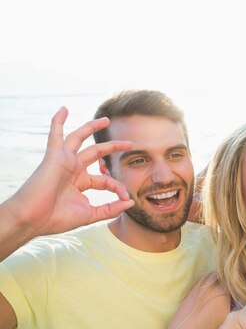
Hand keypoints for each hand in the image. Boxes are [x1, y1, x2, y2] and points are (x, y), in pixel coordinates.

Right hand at [9, 107, 134, 236]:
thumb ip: (110, 208)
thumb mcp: (90, 214)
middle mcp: (73, 169)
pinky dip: (58, 122)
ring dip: (92, 127)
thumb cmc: (57, 218)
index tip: (126, 198)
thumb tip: (130, 202)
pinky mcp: (55, 157)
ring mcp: (64, 161)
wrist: (33, 219)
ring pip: (80, 139)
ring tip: (106, 120)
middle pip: (96, 153)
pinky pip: (56, 135)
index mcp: (81, 183)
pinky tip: (63, 109)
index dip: (119, 187)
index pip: (105, 180)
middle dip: (113, 147)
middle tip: (129, 143)